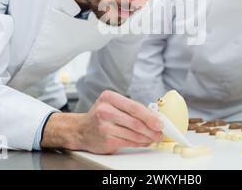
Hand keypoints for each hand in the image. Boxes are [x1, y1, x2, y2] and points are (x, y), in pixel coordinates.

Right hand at [41, 90, 162, 153]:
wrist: (81, 129)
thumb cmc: (100, 116)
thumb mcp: (112, 104)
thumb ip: (131, 108)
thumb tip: (154, 115)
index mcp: (109, 97)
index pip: (134, 107)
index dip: (150, 116)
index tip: (160, 122)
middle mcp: (105, 111)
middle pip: (136, 121)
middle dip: (152, 129)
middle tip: (160, 132)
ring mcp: (104, 127)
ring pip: (134, 134)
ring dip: (148, 137)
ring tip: (154, 137)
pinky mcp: (106, 141)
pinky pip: (128, 142)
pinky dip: (140, 143)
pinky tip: (144, 141)